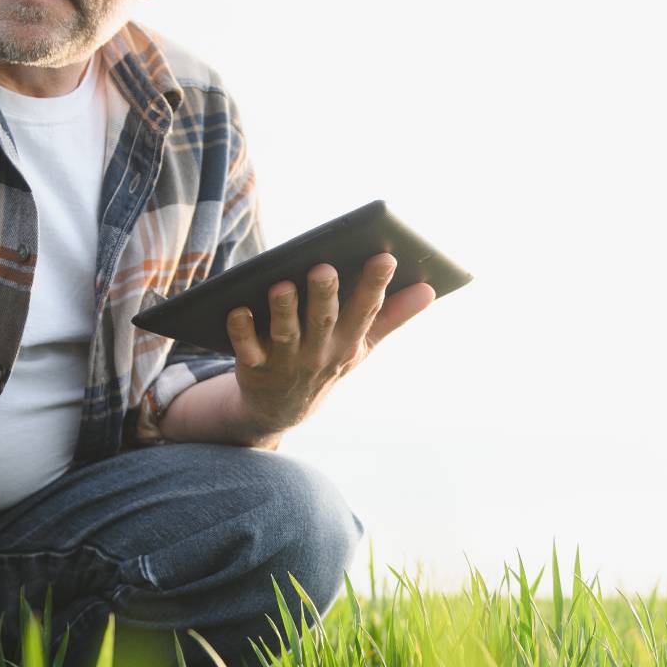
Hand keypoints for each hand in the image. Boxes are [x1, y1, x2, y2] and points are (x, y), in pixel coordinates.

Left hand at [224, 252, 435, 436]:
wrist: (281, 409)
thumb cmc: (326, 362)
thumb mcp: (362, 345)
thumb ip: (392, 316)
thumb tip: (430, 289)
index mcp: (348, 343)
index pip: (365, 312)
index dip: (376, 285)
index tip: (386, 257)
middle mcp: (318, 353)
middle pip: (323, 321)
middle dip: (325, 294)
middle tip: (324, 267)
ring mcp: (285, 361)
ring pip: (285, 334)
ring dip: (283, 310)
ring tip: (281, 284)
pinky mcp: (253, 366)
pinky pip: (246, 348)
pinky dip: (241, 331)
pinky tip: (236, 309)